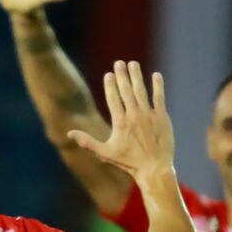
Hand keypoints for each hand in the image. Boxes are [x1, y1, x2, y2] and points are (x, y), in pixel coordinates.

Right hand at [67, 61, 173, 180]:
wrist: (154, 169)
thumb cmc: (128, 162)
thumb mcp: (105, 153)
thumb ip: (87, 142)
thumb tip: (69, 133)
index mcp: (120, 122)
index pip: (113, 98)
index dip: (110, 85)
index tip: (108, 74)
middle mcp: (134, 115)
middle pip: (126, 90)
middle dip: (122, 75)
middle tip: (119, 63)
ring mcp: (149, 115)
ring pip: (141, 91)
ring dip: (137, 76)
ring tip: (133, 64)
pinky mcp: (162, 118)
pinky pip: (159, 98)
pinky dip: (158, 86)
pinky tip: (156, 75)